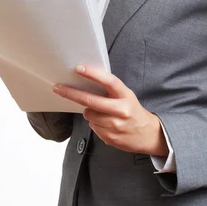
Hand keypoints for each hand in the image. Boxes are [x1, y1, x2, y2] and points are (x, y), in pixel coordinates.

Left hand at [52, 65, 168, 156]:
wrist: (148, 134)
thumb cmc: (133, 111)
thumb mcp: (126, 96)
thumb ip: (110, 91)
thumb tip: (86, 83)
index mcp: (126, 95)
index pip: (108, 81)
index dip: (93, 74)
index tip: (78, 68)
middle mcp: (121, 110)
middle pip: (91, 101)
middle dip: (71, 93)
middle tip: (58, 88)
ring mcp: (116, 125)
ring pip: (89, 115)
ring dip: (89, 112)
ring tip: (102, 112)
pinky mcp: (111, 137)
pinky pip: (93, 127)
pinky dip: (95, 124)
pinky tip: (106, 124)